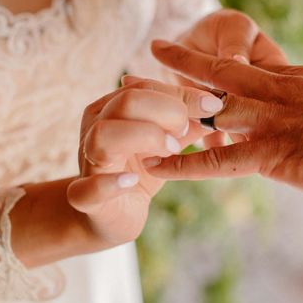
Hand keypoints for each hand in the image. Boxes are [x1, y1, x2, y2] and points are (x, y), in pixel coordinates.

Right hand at [66, 80, 223, 246]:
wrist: (111, 216)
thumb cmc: (139, 171)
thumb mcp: (166, 143)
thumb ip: (188, 123)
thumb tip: (217, 104)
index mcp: (112, 108)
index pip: (144, 87)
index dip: (181, 94)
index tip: (212, 106)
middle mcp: (95, 128)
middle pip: (126, 101)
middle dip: (165, 111)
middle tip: (186, 132)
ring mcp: (87, 162)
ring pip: (104, 134)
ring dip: (144, 137)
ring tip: (169, 151)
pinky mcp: (85, 198)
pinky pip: (87, 189)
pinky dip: (110, 184)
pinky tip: (132, 181)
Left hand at [143, 35, 302, 194]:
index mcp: (297, 78)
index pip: (246, 65)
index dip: (216, 61)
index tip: (196, 55)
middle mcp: (276, 94)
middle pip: (219, 74)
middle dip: (183, 64)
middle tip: (149, 57)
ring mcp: (269, 123)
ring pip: (209, 111)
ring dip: (171, 109)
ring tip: (134, 105)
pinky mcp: (270, 155)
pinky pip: (217, 161)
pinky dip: (183, 164)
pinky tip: (152, 166)